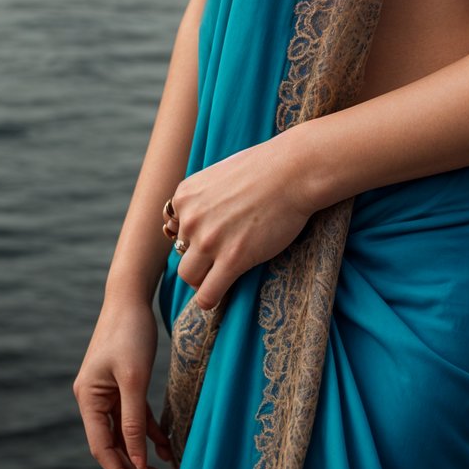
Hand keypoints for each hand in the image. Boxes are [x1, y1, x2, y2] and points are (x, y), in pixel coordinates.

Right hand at [73, 296, 176, 468]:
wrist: (131, 295)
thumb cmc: (129, 332)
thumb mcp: (133, 378)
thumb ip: (133, 420)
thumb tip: (135, 458)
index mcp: (88, 398)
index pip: (101, 445)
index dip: (119, 468)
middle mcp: (94, 397)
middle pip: (111, 441)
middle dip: (131, 463)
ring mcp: (108, 390)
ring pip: (124, 430)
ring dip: (141, 449)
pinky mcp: (123, 382)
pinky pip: (134, 414)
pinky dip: (148, 429)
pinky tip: (164, 444)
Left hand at [163, 131, 314, 310]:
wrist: (293, 172)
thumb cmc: (265, 168)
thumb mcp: (220, 174)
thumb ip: (205, 196)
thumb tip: (201, 218)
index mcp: (185, 196)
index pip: (175, 230)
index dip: (195, 236)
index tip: (214, 237)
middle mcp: (191, 219)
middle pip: (181, 255)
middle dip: (199, 258)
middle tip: (222, 256)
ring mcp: (209, 241)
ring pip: (190, 277)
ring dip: (204, 280)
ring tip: (223, 275)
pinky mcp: (232, 260)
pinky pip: (208, 295)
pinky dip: (212, 300)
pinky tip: (224, 294)